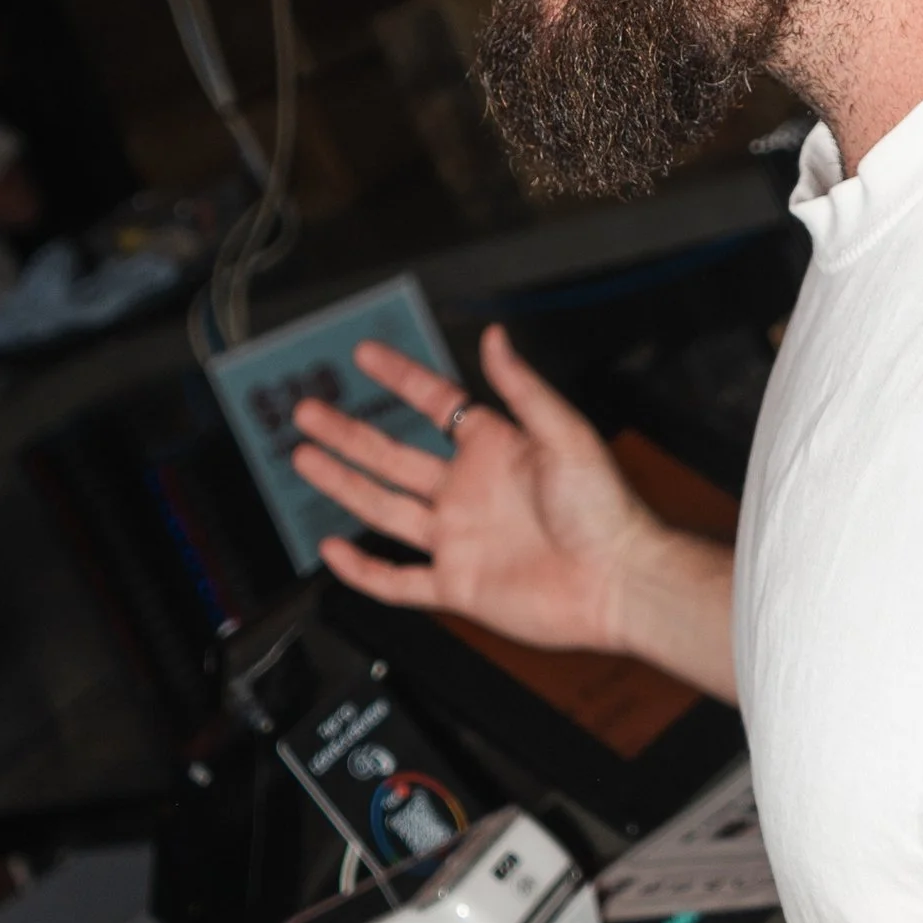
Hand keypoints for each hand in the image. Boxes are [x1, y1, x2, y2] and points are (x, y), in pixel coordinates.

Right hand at [292, 324, 679, 656]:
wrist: (619, 581)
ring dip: (343, 482)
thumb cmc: (607, 508)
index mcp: (494, 449)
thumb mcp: (565, 434)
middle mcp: (468, 491)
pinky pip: (398, 579)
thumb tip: (496, 336)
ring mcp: (458, 539)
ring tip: (303, 457)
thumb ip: (523, 388)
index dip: (400, 378)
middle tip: (307, 410)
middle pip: (392, 455)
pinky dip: (363, 570)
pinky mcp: (458, 585)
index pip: (434, 404)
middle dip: (347, 433)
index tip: (365, 354)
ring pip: (383, 508)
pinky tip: (334, 549)